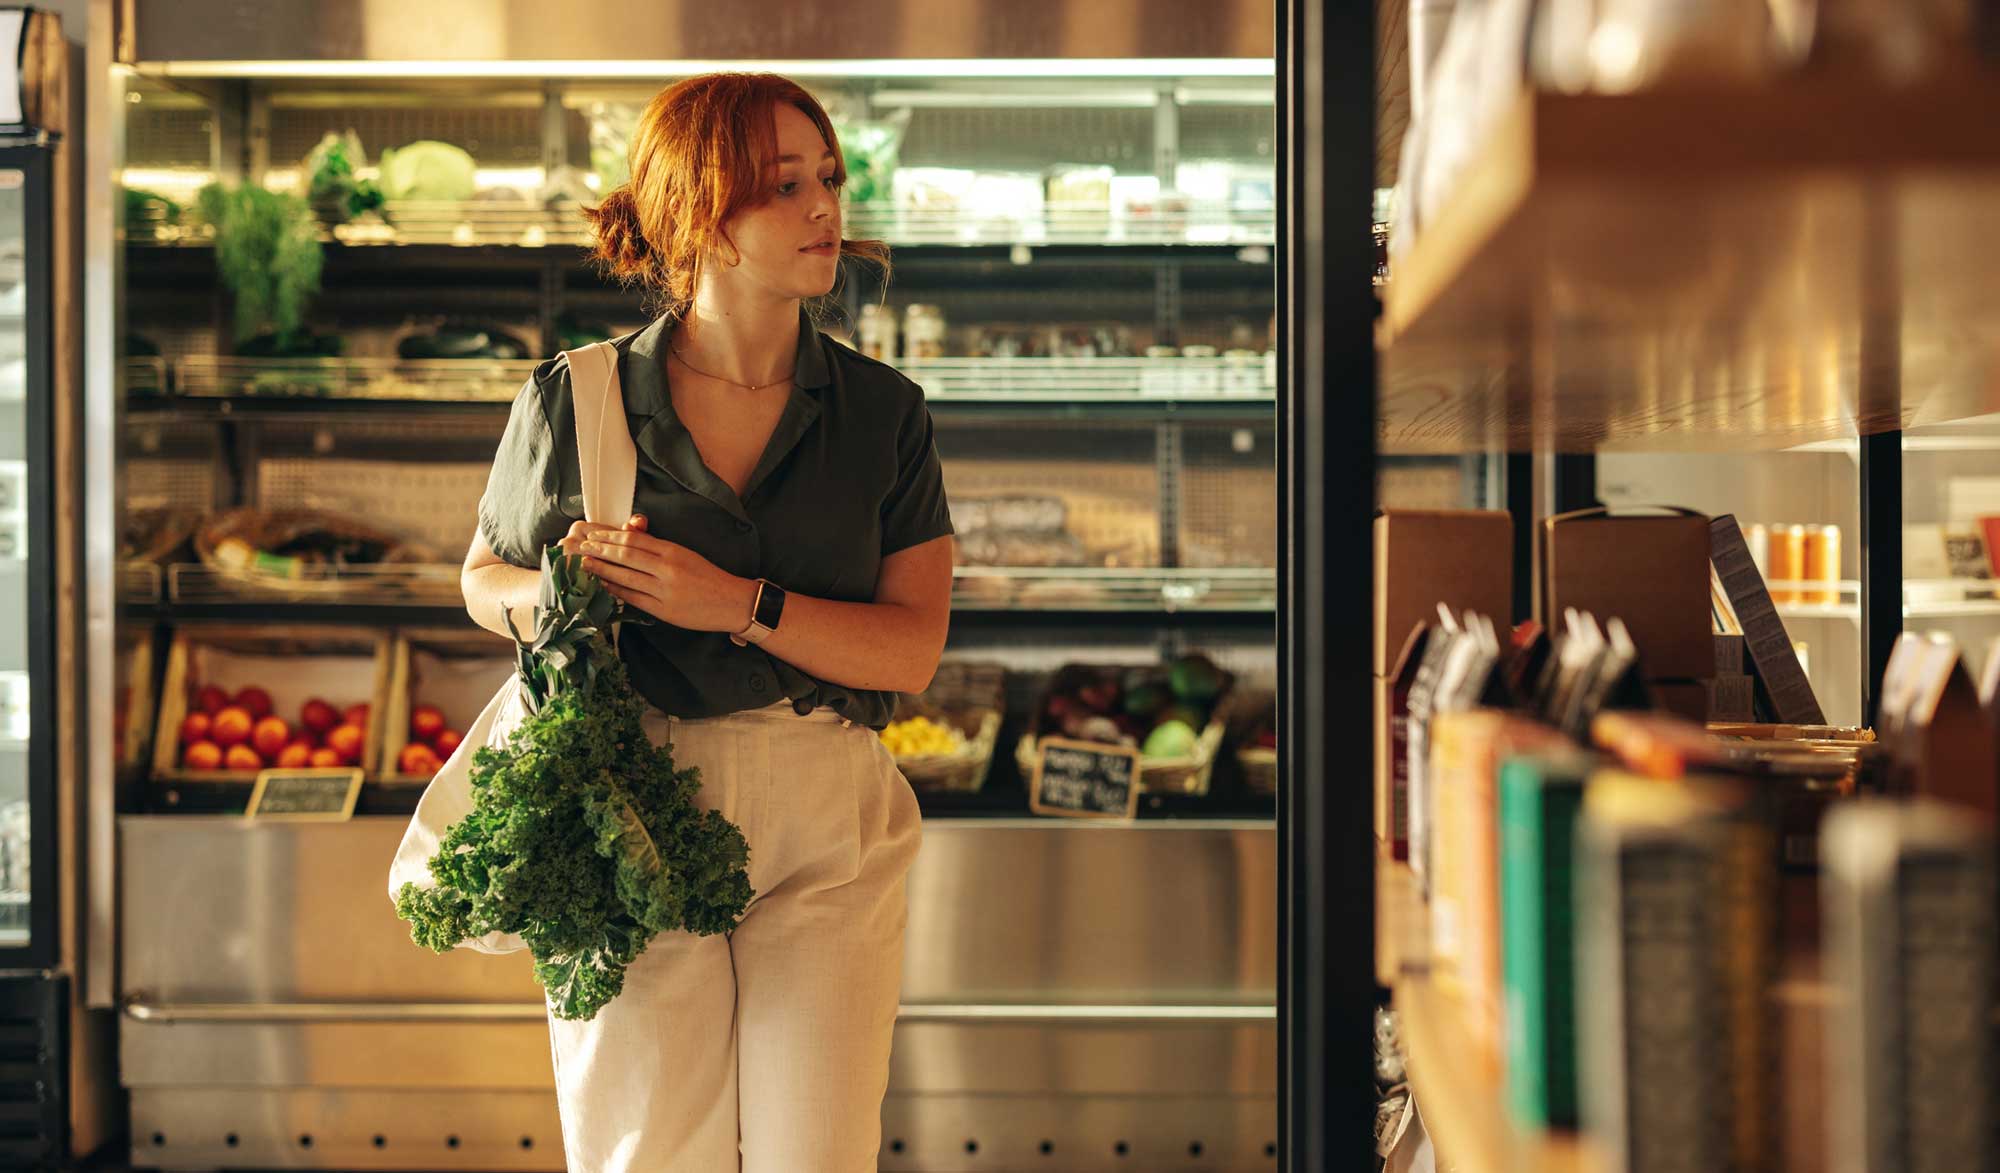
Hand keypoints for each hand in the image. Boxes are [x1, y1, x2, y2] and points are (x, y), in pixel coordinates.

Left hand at [570, 514, 757, 633]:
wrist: (732, 602)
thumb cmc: (709, 577)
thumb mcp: (685, 555)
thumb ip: (658, 548)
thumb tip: (630, 538)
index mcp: (673, 551)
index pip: (635, 540)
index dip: (610, 537)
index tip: (594, 535)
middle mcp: (667, 568)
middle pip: (626, 555)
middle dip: (600, 550)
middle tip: (581, 547)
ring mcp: (665, 590)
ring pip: (626, 577)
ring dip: (603, 570)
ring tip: (586, 564)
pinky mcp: (664, 610)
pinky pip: (634, 598)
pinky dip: (617, 591)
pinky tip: (604, 585)